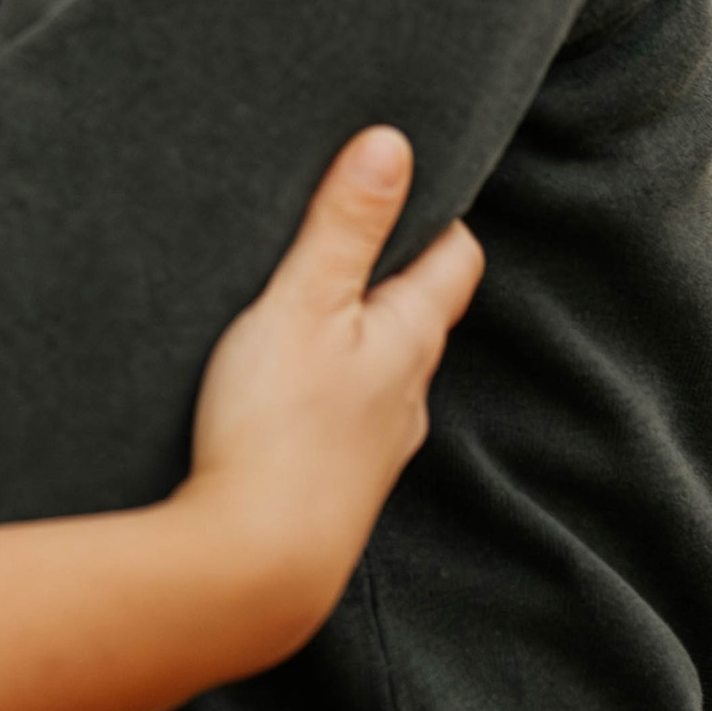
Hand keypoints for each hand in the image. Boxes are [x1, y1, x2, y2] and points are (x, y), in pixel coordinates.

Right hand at [184, 129, 482, 655]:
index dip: (440, 214)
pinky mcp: (337, 484)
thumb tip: (392, 144)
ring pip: (381, 370)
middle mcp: (409, 393)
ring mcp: (376, 446)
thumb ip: (344, 227)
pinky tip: (287, 389)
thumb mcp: (303, 305)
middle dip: (391, 270)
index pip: (456, 259)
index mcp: (412, 338)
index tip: (410, 176)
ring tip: (309, 303)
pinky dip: (328, 387)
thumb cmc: (278, 428)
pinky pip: (346, 416)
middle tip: (350, 226)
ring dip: (356, 334)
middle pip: (419, 314)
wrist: (255, 566)